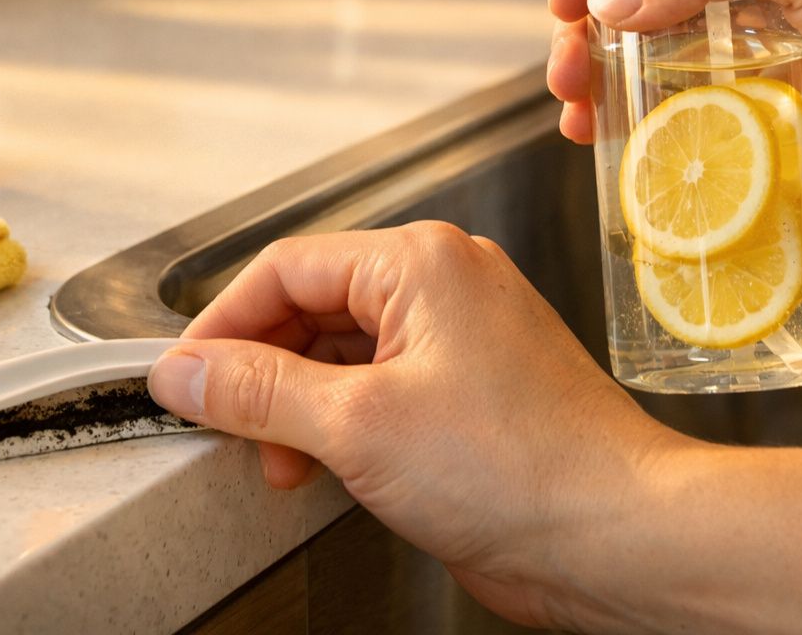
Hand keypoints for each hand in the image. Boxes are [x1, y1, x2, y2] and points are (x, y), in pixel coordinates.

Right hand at [146, 222, 685, 629]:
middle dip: (262, 373)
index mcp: (420, 263)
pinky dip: (339, 427)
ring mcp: (459, 340)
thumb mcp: (358, 426)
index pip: (285, 268)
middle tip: (223, 425)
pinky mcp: (468, 393)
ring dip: (298, 408)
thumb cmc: (526, 467)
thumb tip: (186, 371)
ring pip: (342, 354)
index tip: (183, 376)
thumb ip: (258, 391)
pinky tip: (324, 469)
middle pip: (311, 308)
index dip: (223, 324)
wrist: (618, 537)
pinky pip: (378, 390)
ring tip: (279, 462)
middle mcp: (443, 288)